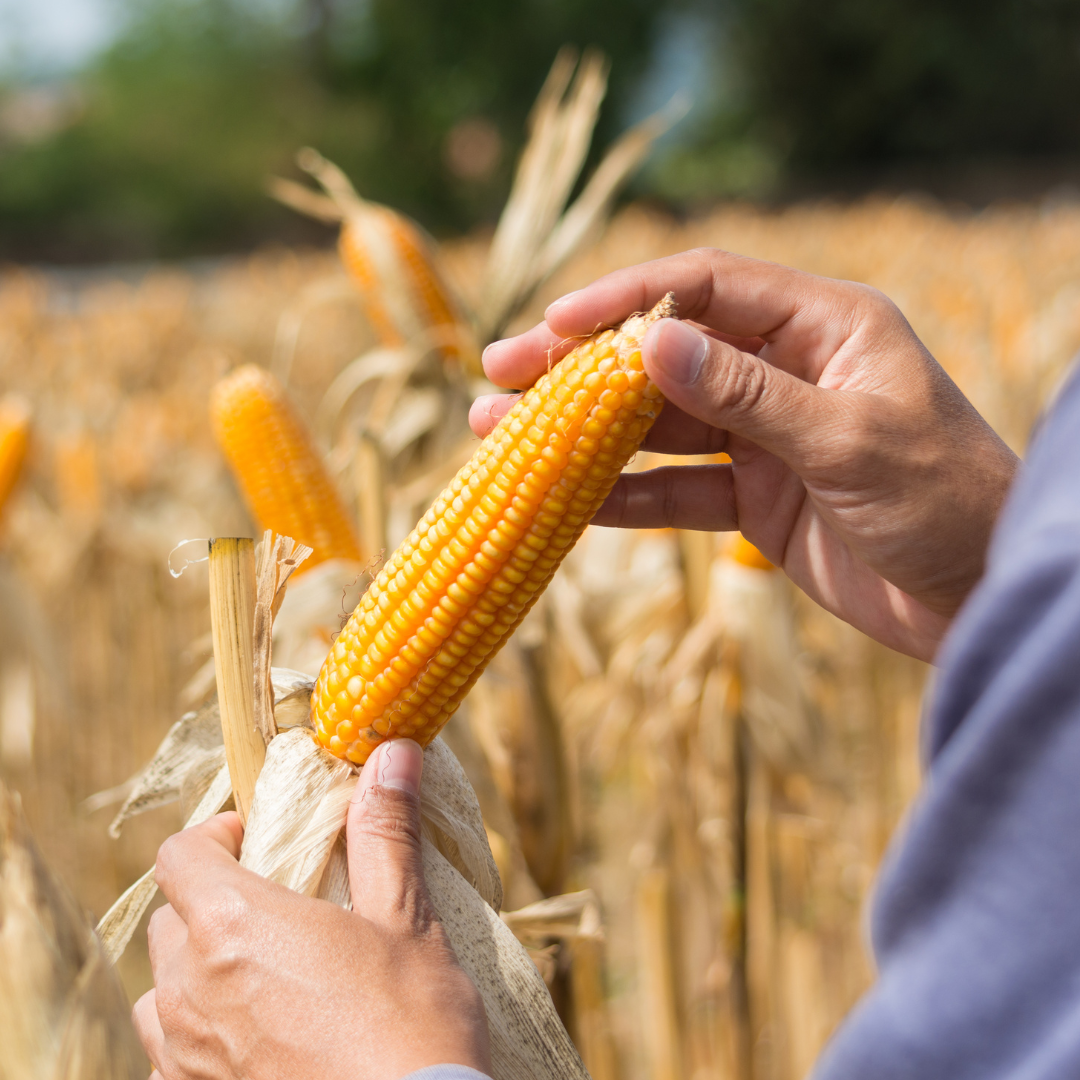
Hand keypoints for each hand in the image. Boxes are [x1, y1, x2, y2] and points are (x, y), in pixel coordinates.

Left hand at [132, 740, 490, 1079]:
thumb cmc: (411, 1022)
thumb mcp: (404, 917)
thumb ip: (384, 830)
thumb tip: (393, 753)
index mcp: (235, 926)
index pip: (178, 856)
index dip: (213, 836)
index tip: (257, 839)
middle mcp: (191, 990)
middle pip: (169, 921)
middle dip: (210, 901)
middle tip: (271, 906)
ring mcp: (184, 1057)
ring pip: (161, 995)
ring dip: (196, 972)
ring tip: (259, 977)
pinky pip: (170, 1059)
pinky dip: (199, 1037)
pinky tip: (256, 1041)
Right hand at [473, 249, 1018, 660]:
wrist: (979, 598)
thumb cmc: (945, 503)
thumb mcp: (850, 441)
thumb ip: (750, 395)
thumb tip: (651, 347)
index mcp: (823, 326)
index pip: (707, 287)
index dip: (627, 300)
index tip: (555, 324)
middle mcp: (786, 370)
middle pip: (667, 354)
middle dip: (582, 364)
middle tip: (501, 373)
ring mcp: (764, 437)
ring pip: (658, 424)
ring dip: (585, 432)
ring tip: (503, 432)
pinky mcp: (753, 497)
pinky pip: (675, 489)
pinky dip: (623, 496)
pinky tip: (566, 500)